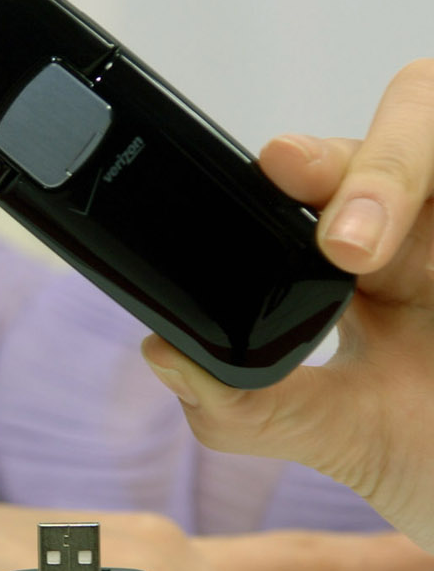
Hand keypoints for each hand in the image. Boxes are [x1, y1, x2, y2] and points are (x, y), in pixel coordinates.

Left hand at [142, 58, 433, 550]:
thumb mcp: (352, 443)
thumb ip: (255, 408)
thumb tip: (164, 356)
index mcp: (373, 261)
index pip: (334, 178)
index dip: (313, 160)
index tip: (277, 166)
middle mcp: (431, 229)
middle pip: (411, 128)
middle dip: (376, 164)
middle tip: (345, 240)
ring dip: (408, 173)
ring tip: (362, 251)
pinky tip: (427, 273)